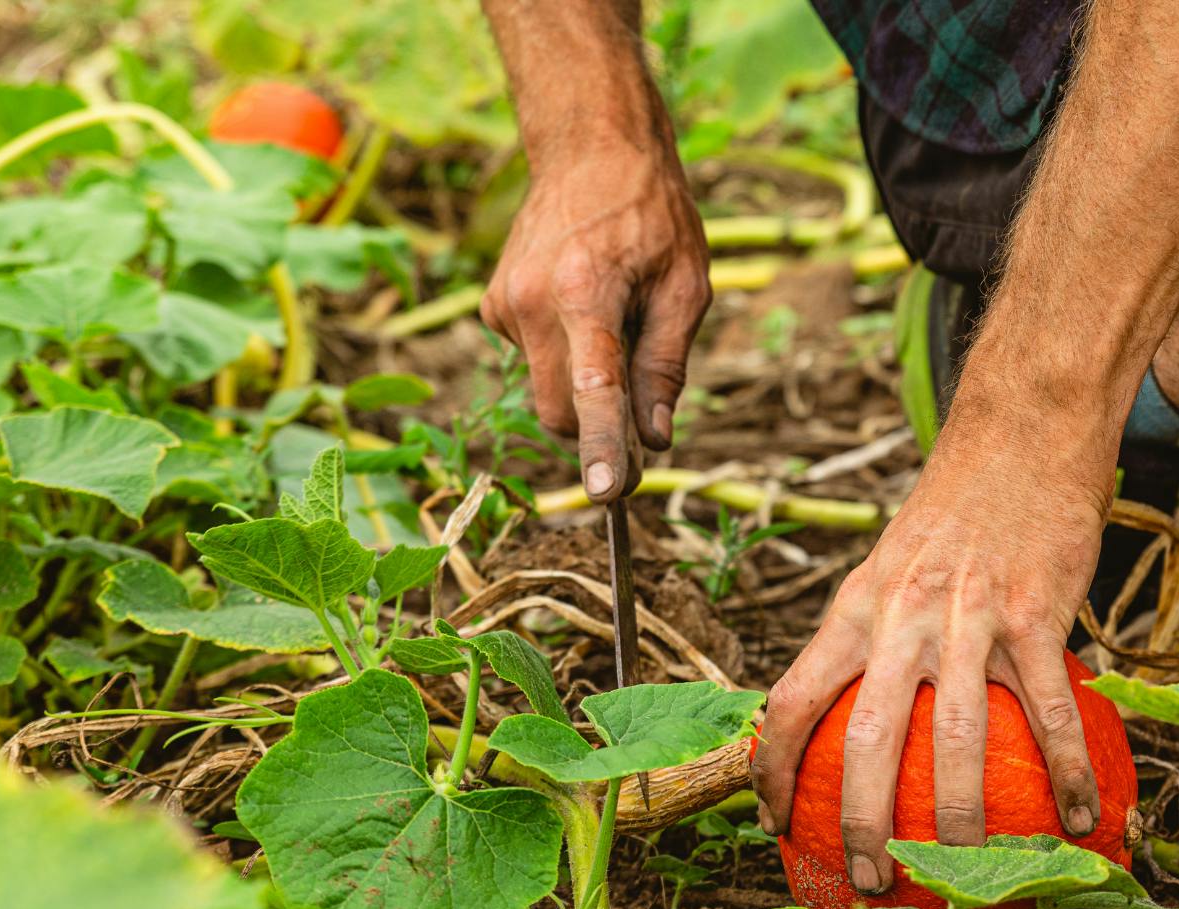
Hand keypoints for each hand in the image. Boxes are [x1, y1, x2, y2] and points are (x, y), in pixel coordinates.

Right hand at [480, 138, 709, 500]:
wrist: (591, 147)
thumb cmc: (652, 213)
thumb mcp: (686, 287)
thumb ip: (667, 365)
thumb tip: (657, 438)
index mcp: (584, 293)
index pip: (593, 389)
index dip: (603, 446)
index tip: (606, 492)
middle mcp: (530, 302)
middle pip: (558, 412)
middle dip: (597, 428)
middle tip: (644, 416)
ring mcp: (504, 305)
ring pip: (546, 389)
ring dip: (583, 382)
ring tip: (616, 315)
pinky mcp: (493, 306)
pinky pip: (535, 359)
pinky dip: (564, 353)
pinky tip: (584, 302)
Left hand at [750, 401, 1118, 892]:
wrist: (1021, 433)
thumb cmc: (956, 509)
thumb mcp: (888, 566)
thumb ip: (871, 635)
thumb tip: (855, 714)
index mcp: (853, 608)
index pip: (790, 699)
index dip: (770, 769)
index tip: (773, 823)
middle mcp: (900, 617)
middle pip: (865, 741)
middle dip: (860, 825)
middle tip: (869, 884)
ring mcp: (969, 617)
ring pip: (957, 741)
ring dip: (960, 820)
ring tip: (966, 874)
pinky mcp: (1037, 613)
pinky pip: (1052, 711)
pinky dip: (1067, 773)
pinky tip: (1082, 818)